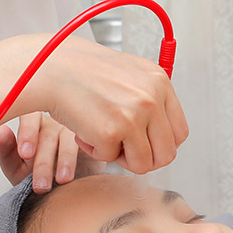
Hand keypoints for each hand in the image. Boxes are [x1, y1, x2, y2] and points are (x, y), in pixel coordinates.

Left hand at [0, 113, 104, 192]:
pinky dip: (85, 157)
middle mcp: (56, 120)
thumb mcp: (16, 168)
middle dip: (43, 161)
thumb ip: (5, 152)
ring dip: (65, 161)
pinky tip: (81, 172)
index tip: (26, 154)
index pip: (29, 116)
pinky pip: (91, 143)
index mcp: (33, 122)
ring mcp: (77, 128)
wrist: (67, 192)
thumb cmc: (36, 176)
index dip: (28, 132)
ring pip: (69, 140)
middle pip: (49, 133)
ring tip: (61, 182)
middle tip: (40, 185)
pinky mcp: (95, 140)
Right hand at [30, 36, 188, 173]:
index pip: (179, 133)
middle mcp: (151, 98)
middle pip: (166, 155)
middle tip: (122, 149)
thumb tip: (164, 133)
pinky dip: (95, 151)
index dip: (160, 145)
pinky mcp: (111, 132)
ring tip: (102, 138)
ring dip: (121, 158)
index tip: (142, 144)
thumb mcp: (130, 75)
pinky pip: (110, 160)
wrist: (53, 67)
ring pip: (143, 165)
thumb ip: (151, 100)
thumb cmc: (86, 73)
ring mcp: (133, 116)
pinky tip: (85, 132)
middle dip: (144, 159)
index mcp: (160, 83)